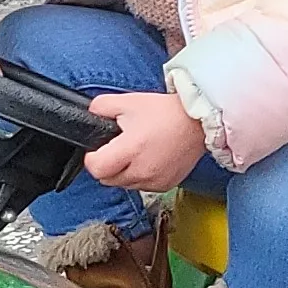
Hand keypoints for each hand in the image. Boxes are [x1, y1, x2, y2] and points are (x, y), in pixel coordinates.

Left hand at [84, 90, 206, 191]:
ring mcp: (155, 181)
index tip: (96, 150)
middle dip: (107, 165)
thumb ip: (101, 107)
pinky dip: (140, 176)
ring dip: (123, 172)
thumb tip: (90, 115)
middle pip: (108, 179)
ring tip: (135, 152)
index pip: (97, 169)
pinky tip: (148, 159)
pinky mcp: (166, 185)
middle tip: (117, 147)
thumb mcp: (128, 101)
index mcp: (130, 150)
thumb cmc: (166, 112)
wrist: (198, 121)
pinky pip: (142, 186)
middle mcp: (142, 171)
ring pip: (124, 184)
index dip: (92, 158)